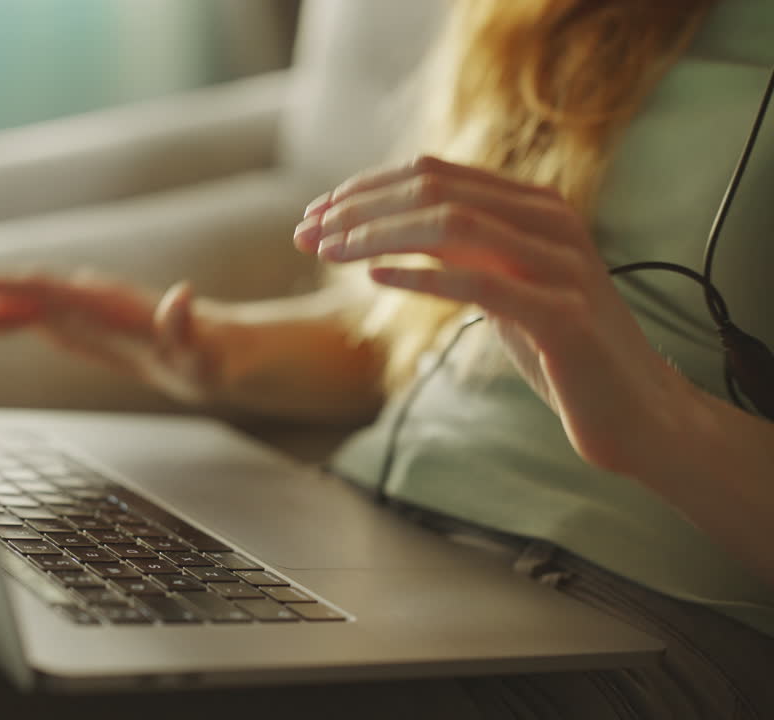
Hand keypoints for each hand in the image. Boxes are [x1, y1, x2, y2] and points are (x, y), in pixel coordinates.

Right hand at [0, 271, 219, 403]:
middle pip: (15, 291)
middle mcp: (82, 297)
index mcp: (103, 300)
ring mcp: (72, 309)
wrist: (213, 352)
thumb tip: (182, 295)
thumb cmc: (208, 355)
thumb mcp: (202, 350)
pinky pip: (18, 317)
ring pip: (10, 303)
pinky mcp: (69, 325)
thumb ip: (186, 326)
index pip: (41, 284)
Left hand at [293, 155, 695, 476]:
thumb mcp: (503, 287)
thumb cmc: (558, 352)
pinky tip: (374, 279)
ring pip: (451, 223)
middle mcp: (549, 222)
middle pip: (433, 188)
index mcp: (533, 207)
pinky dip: (421, 276)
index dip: (364, 189)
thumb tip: (383, 231)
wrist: (635, 413)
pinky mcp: (562, 315)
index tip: (313, 215)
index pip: (433, 173)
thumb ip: (459, 252)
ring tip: (327, 252)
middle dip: (358, 207)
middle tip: (305, 233)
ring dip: (377, 234)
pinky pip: (480, 282)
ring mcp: (560, 264)